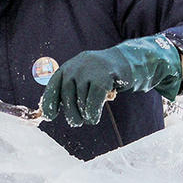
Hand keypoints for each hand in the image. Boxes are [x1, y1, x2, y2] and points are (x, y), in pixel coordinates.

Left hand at [40, 35, 182, 125]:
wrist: (133, 60)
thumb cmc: (105, 75)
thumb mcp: (85, 79)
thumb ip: (70, 91)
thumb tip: (48, 113)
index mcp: (68, 67)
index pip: (53, 86)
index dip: (49, 102)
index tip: (50, 117)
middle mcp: (76, 66)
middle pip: (67, 96)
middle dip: (71, 113)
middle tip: (76, 122)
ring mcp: (90, 70)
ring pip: (81, 100)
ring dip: (85, 114)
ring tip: (90, 118)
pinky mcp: (103, 77)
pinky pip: (93, 101)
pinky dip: (92, 113)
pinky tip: (94, 118)